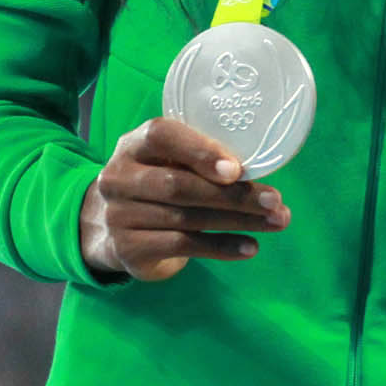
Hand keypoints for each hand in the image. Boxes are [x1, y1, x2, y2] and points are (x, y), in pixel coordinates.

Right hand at [79, 118, 288, 281]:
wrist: (109, 228)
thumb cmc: (157, 182)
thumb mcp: (171, 161)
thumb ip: (202, 159)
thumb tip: (258, 170)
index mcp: (135, 145)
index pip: (162, 137)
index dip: (200, 151)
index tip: (236, 169)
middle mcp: (119, 178)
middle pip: (180, 185)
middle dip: (234, 194)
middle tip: (275, 201)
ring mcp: (119, 215)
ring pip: (186, 218)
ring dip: (238, 221)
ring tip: (276, 222)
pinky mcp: (127, 248)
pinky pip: (182, 246)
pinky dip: (220, 247)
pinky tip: (249, 247)